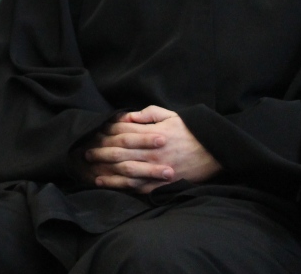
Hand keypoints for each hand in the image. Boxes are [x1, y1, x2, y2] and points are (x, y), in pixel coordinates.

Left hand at [83, 106, 220, 193]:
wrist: (214, 151)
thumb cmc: (191, 131)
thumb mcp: (170, 115)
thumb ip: (147, 114)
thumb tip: (127, 117)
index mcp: (152, 134)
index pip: (122, 134)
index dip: (105, 135)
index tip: (92, 136)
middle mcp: (151, 152)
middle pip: (119, 153)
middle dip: (100, 153)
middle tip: (86, 154)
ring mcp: (157, 169)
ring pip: (126, 173)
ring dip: (108, 174)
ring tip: (93, 174)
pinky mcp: (163, 183)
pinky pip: (140, 187)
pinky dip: (124, 187)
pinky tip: (111, 186)